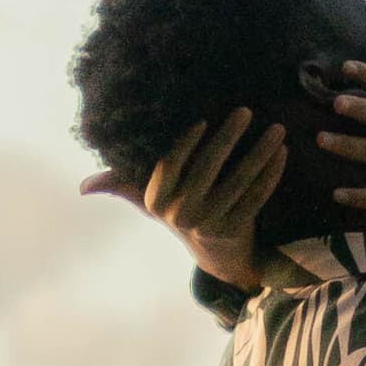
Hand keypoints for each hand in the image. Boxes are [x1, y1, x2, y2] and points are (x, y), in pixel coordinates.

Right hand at [136, 105, 287, 287]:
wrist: (215, 254)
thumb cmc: (180, 212)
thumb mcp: (148, 202)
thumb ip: (119, 185)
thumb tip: (84, 187)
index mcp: (158, 201)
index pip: (170, 165)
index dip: (186, 143)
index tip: (203, 119)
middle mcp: (182, 214)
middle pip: (209, 168)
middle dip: (229, 137)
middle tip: (246, 111)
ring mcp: (211, 224)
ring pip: (240, 181)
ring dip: (260, 153)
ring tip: (276, 129)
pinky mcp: (238, 230)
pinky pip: (258, 196)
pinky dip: (272, 174)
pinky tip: (282, 153)